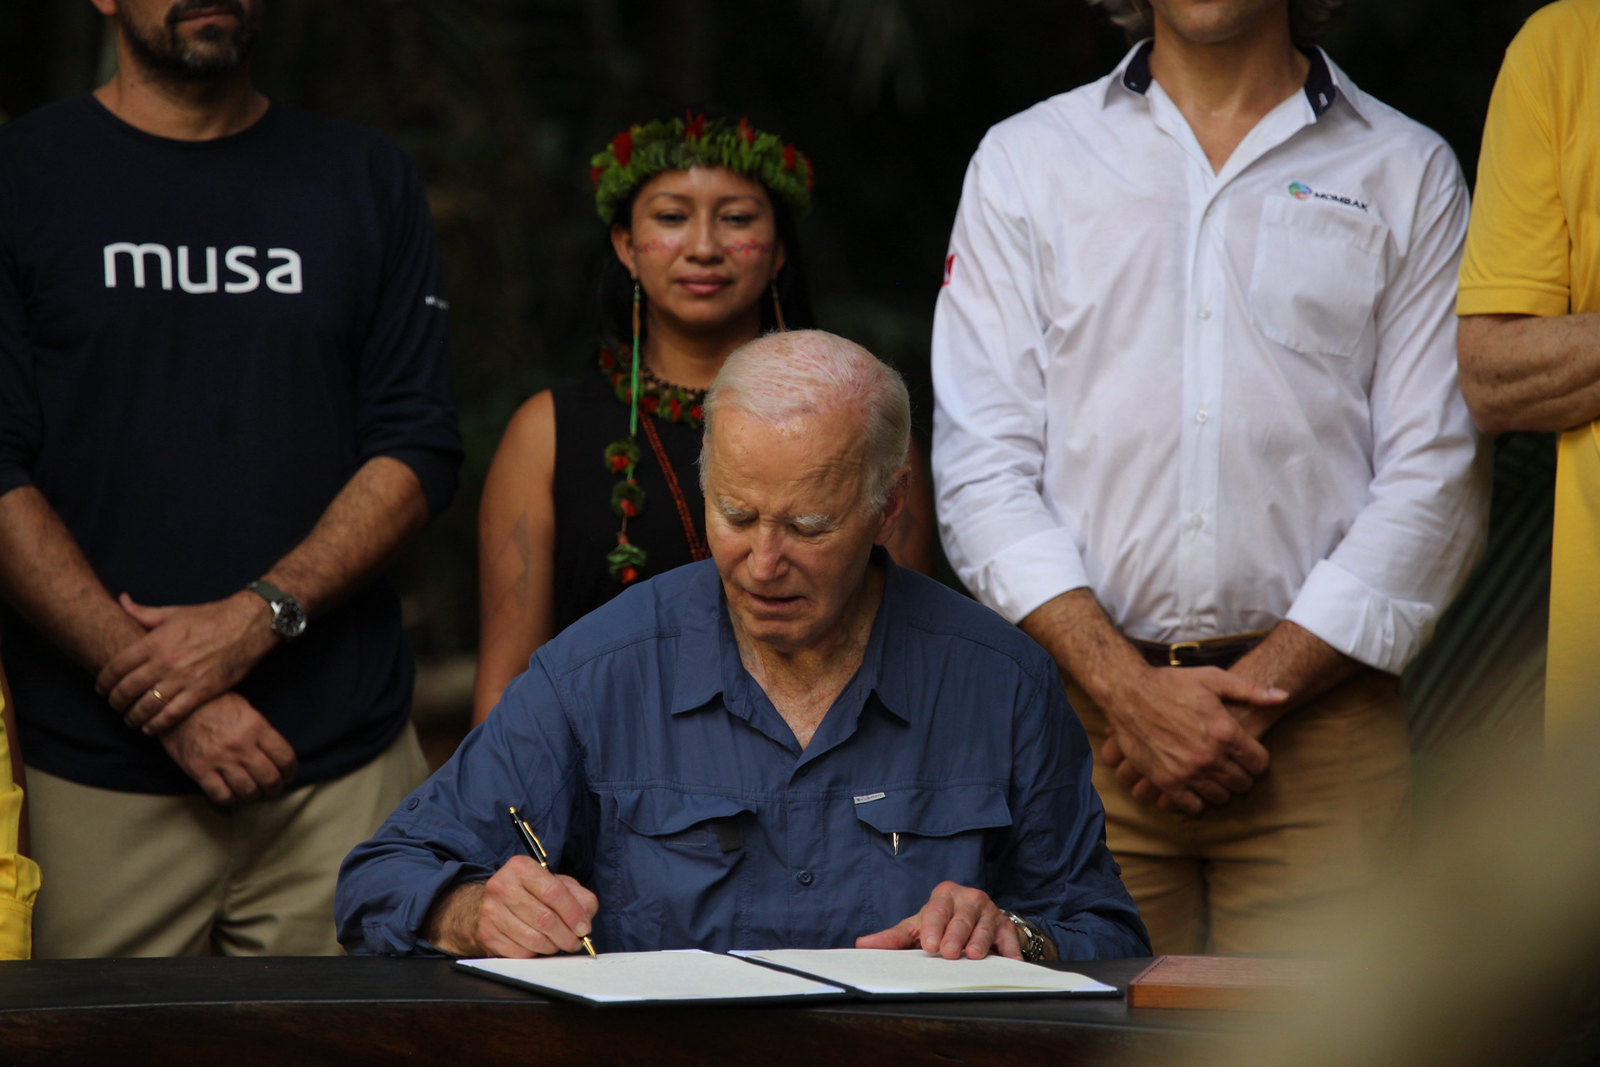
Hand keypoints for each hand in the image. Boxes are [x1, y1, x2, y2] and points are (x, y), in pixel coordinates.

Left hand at [97, 591, 278, 733]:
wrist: (248, 625)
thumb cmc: (211, 617)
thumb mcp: (174, 611)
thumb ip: (143, 612)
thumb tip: (122, 600)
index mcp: (154, 641)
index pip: (116, 667)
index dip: (103, 682)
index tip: (101, 689)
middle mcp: (165, 662)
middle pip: (127, 689)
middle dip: (115, 702)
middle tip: (115, 706)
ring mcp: (183, 678)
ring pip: (146, 706)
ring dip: (133, 716)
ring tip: (130, 719)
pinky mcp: (202, 691)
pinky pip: (171, 715)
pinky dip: (156, 725)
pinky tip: (150, 728)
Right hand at [158, 692, 297, 804]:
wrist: (177, 704)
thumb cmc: (214, 703)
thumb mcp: (246, 709)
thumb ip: (261, 732)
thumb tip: (276, 755)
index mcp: (256, 727)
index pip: (285, 757)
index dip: (291, 770)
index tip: (288, 774)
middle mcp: (241, 745)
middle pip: (270, 778)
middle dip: (275, 787)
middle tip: (274, 788)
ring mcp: (220, 759)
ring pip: (249, 790)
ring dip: (255, 795)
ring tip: (255, 792)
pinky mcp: (200, 770)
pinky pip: (222, 796)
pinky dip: (231, 799)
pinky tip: (233, 794)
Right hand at [467, 856, 598, 957]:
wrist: (491, 902)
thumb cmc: (530, 893)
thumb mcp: (557, 884)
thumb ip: (578, 897)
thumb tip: (584, 921)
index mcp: (521, 867)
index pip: (554, 892)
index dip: (573, 914)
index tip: (584, 929)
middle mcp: (502, 886)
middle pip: (544, 919)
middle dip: (566, 936)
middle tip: (575, 942)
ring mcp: (491, 911)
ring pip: (533, 939)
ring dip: (552, 946)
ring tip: (558, 943)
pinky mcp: (487, 934)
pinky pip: (520, 952)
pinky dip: (535, 953)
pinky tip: (538, 945)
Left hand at [856, 881, 1040, 960]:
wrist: (975, 919)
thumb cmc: (940, 924)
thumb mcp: (917, 927)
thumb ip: (893, 937)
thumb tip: (862, 945)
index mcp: (944, 895)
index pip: (937, 910)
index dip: (933, 927)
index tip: (929, 945)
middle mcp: (968, 899)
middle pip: (961, 918)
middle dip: (955, 935)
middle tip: (949, 953)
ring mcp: (989, 911)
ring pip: (985, 926)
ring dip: (980, 941)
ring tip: (974, 955)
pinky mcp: (1006, 926)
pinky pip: (1009, 937)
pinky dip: (1010, 949)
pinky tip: (1010, 960)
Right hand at [1098, 665, 1283, 814]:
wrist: (1129, 693)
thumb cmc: (1172, 683)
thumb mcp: (1213, 678)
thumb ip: (1251, 689)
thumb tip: (1283, 696)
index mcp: (1225, 732)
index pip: (1259, 763)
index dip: (1258, 760)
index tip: (1249, 756)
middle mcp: (1209, 757)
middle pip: (1242, 783)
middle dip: (1242, 776)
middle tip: (1234, 768)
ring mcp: (1187, 772)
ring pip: (1220, 797)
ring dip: (1222, 789)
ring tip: (1215, 777)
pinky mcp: (1166, 781)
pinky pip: (1192, 806)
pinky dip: (1198, 801)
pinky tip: (1195, 788)